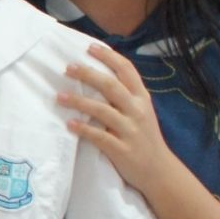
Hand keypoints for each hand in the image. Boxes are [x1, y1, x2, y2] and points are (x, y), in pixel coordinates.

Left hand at [60, 44, 177, 192]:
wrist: (159, 170)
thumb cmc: (144, 138)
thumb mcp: (141, 112)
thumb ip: (125, 96)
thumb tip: (98, 78)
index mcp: (142, 98)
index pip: (127, 70)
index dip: (109, 57)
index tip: (90, 47)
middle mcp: (137, 110)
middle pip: (110, 86)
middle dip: (88, 74)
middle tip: (68, 67)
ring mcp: (130, 130)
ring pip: (102, 110)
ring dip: (79, 102)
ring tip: (59, 97)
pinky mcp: (122, 149)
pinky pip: (99, 136)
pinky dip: (83, 129)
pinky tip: (69, 124)